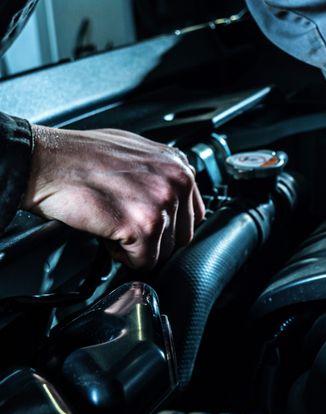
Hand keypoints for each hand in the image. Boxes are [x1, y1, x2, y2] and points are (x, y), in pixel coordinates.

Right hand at [22, 125, 205, 268]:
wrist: (43, 161)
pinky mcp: (144, 225)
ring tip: (113, 226)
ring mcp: (162, 203)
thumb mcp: (133, 152)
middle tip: (126, 227)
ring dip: (136, 247)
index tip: (149, 225)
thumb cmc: (78, 155)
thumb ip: (159, 173)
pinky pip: (145, 260)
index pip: (193, 213)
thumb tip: (169, 195)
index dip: (168, 225)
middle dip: (154, 239)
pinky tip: (108, 236)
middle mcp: (177, 181)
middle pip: (182, 235)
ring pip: (164, 250)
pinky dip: (124, 257)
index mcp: (177, 164)